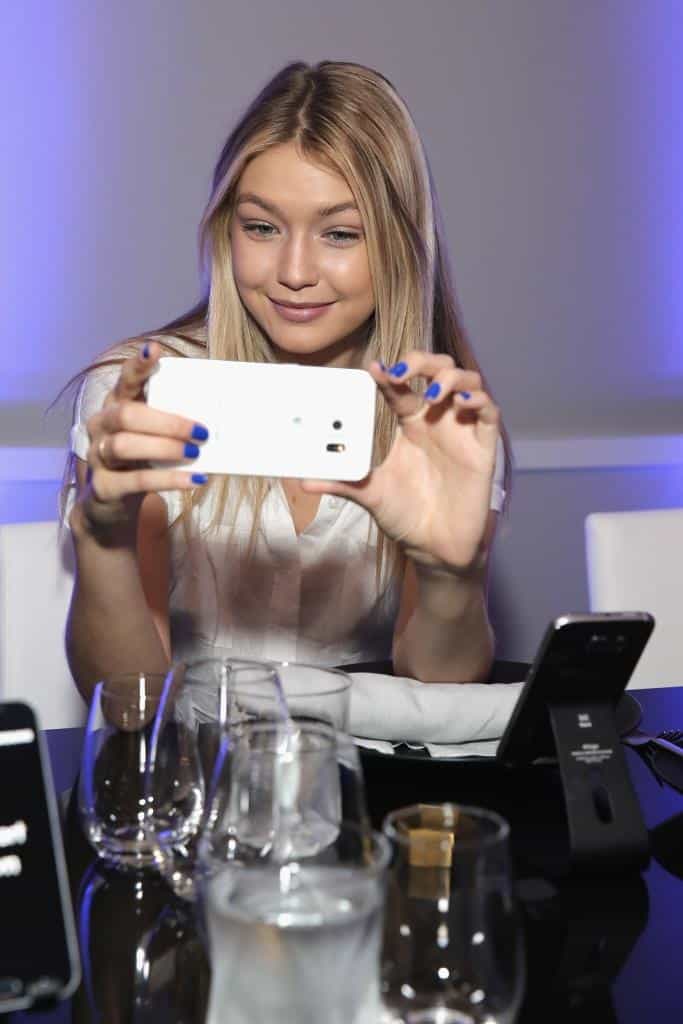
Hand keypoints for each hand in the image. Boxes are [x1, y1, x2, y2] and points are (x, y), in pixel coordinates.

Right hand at [77, 342, 208, 532]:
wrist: (109, 503)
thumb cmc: (139, 460)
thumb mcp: (151, 436)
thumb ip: (170, 422)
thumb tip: (215, 420)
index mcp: (115, 406)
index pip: (124, 381)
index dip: (138, 366)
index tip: (155, 350)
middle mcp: (101, 426)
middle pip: (127, 415)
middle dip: (167, 422)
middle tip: (201, 431)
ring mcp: (97, 456)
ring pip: (125, 445)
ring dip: (165, 448)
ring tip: (195, 453)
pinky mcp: (102, 487)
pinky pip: (135, 481)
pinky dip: (167, 479)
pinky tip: (193, 480)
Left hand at [302, 352, 499, 575]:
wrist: (435, 548)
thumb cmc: (405, 516)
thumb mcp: (370, 495)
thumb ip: (341, 483)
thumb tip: (304, 481)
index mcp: (410, 423)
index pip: (401, 386)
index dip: (389, 373)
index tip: (371, 368)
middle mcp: (437, 420)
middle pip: (437, 371)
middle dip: (423, 361)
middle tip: (403, 371)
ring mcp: (462, 431)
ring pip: (467, 382)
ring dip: (451, 377)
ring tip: (432, 393)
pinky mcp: (483, 448)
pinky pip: (490, 412)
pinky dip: (478, 399)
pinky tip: (462, 402)